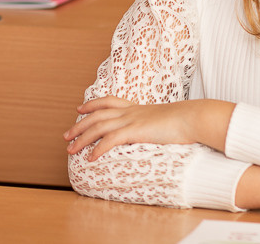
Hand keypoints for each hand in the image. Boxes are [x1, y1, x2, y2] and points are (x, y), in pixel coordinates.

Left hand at [63, 96, 233, 159]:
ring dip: (82, 139)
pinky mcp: (136, 130)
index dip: (92, 104)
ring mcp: (132, 120)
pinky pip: (111, 139)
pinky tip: (90, 158)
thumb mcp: (165, 120)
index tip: (80, 108)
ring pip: (99, 127)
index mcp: (136, 107)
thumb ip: (155, 124)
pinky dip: (98, 148)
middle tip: (66, 136)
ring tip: (70, 149)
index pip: (108, 101)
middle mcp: (130, 111)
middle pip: (97, 115)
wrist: (193, 118)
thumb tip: (155, 131)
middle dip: (79, 125)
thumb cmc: (184, 121)